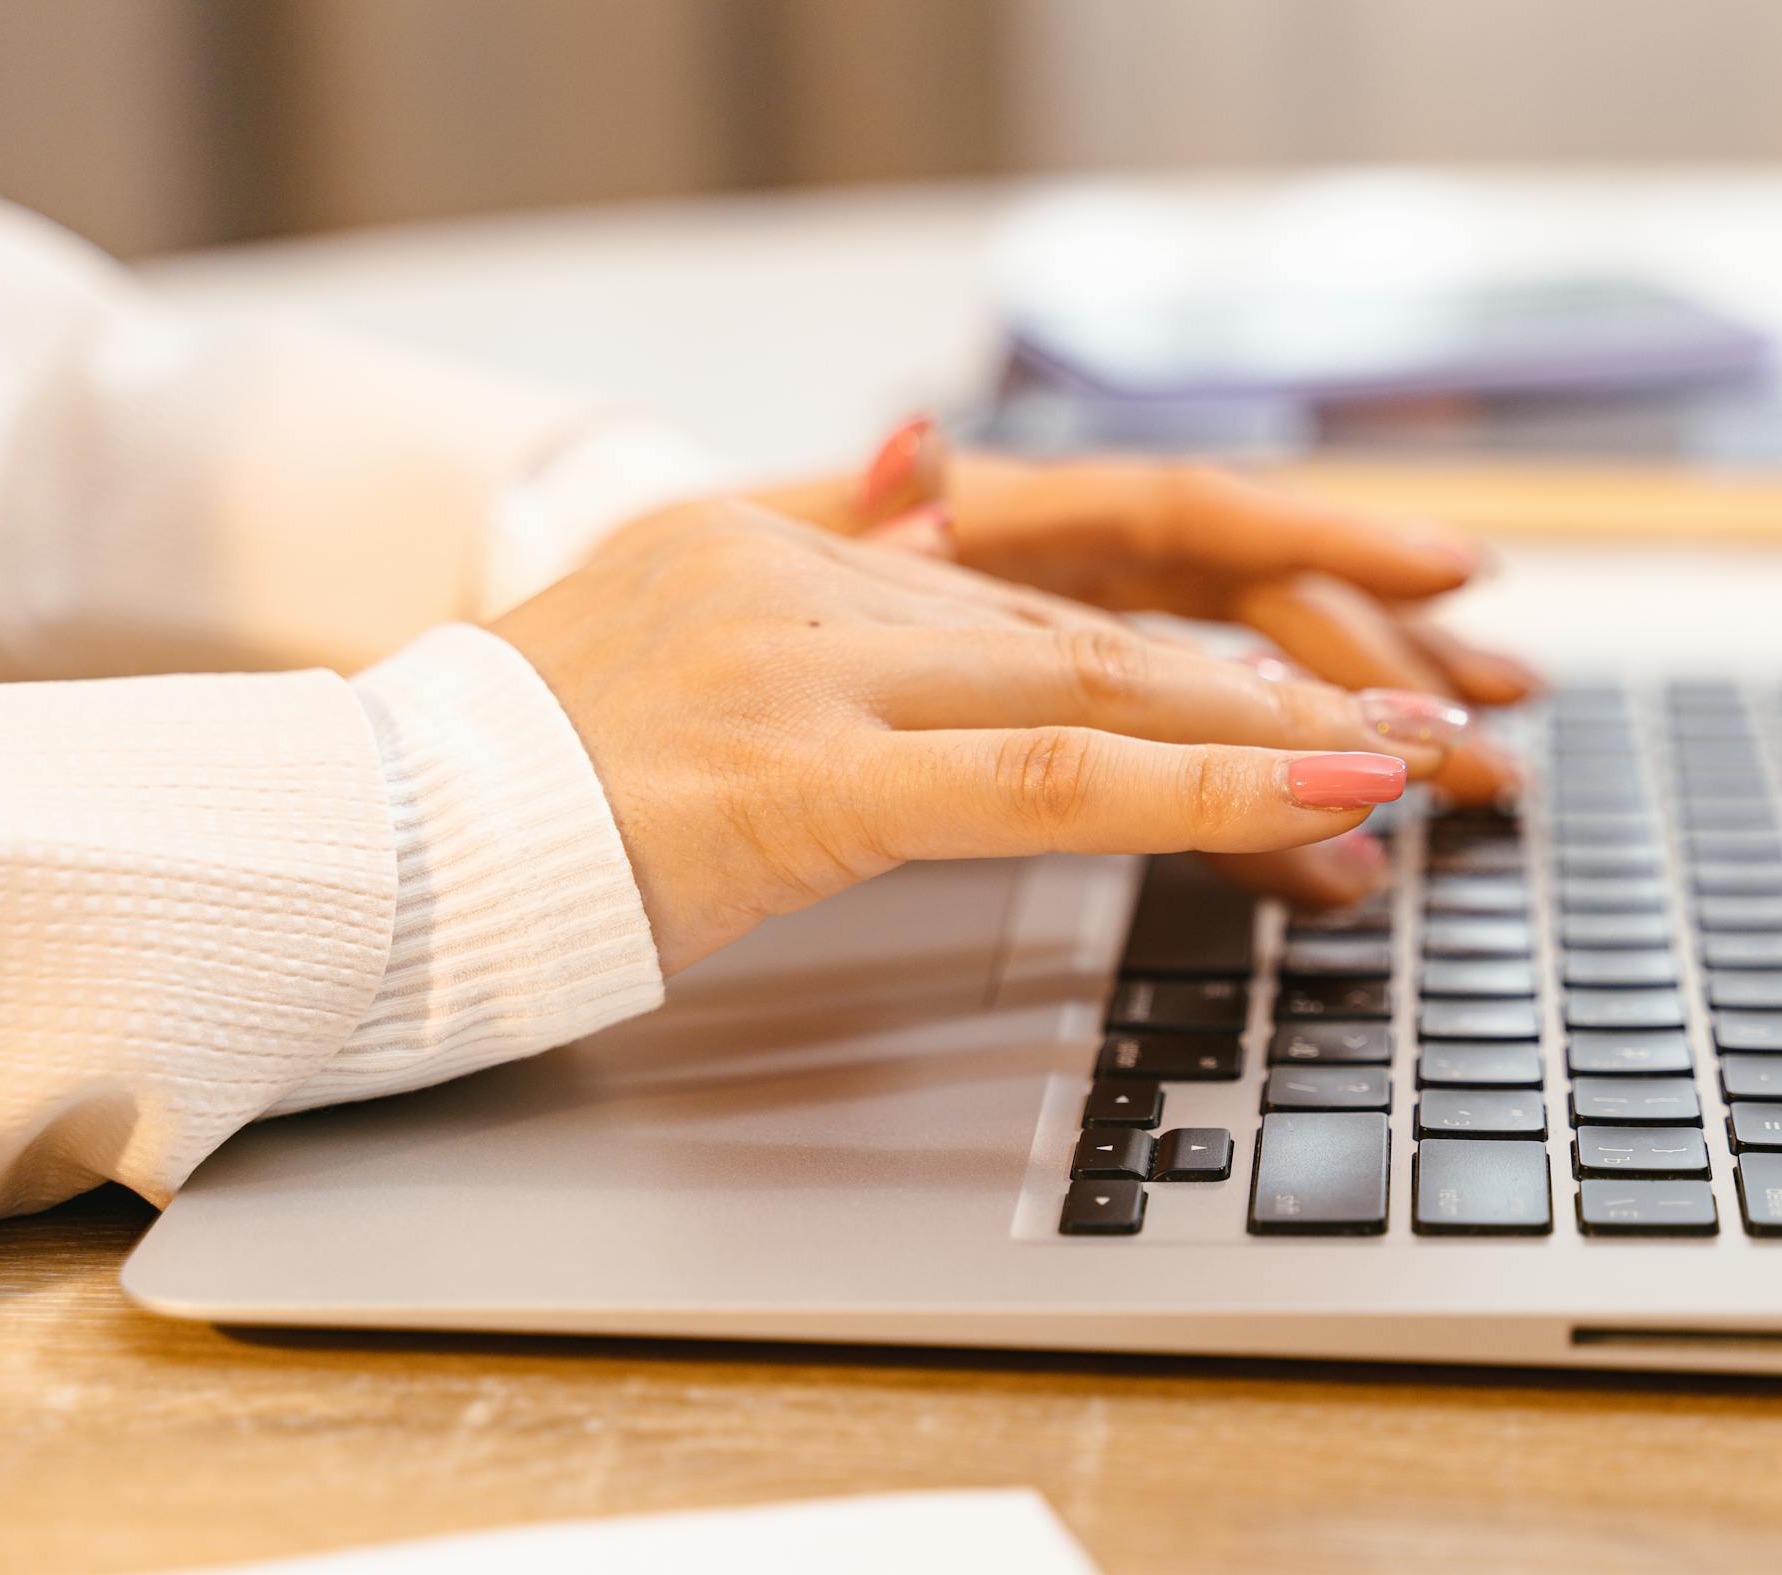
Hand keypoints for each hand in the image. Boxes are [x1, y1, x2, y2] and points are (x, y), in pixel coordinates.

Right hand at [490, 497, 1471, 974]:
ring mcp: (800, 664)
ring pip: (1088, 680)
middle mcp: (801, 575)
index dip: (1181, 647)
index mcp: (773, 545)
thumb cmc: (507, 792)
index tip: (1306, 677)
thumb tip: (922, 515)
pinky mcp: (797, 771)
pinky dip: (1189, 783)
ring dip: (1269, 727)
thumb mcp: (664, 666)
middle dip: (1269, 673)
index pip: (1029, 594)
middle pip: (1090, 617)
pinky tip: (1307, 796)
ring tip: (1415, 754)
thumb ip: (809, 613)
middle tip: (1421, 705)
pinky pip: (1034, 775)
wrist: (360, 851)